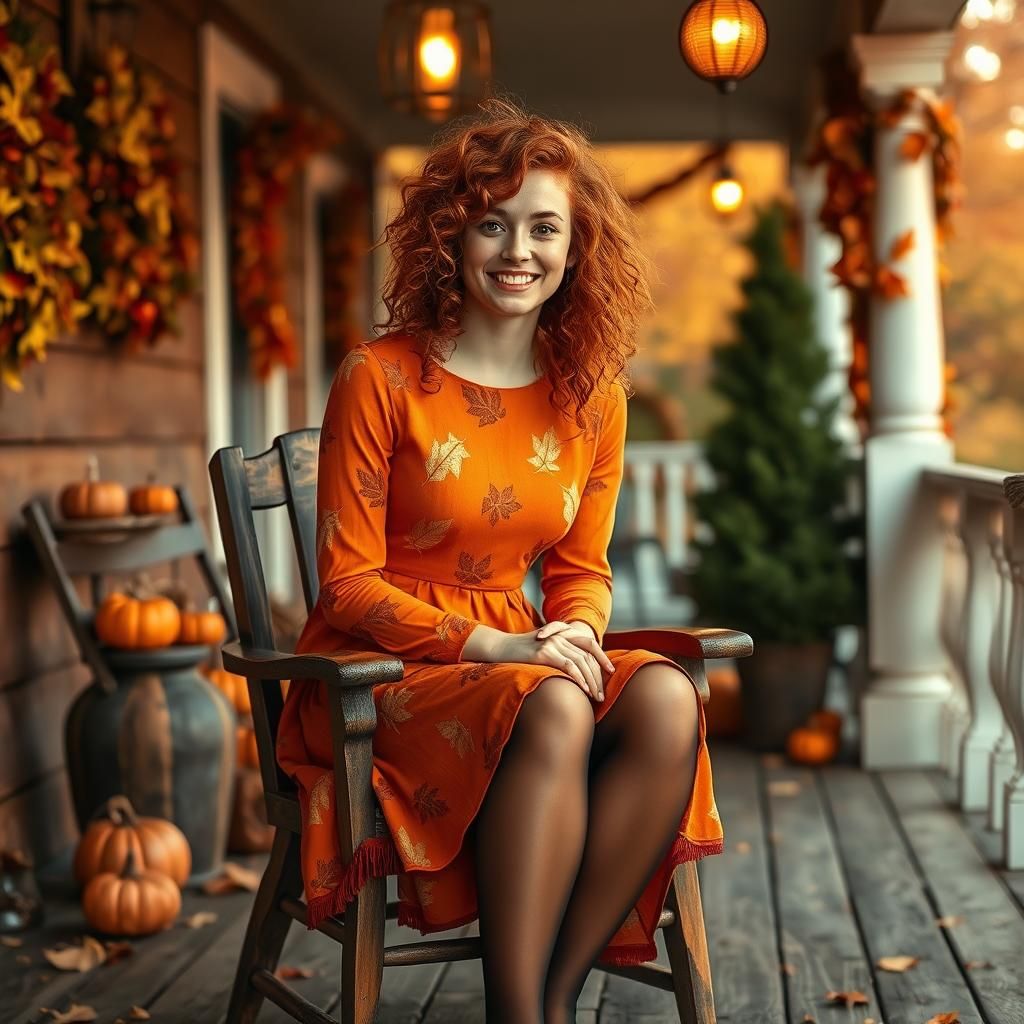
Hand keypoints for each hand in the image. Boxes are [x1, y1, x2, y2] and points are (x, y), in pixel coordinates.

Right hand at [489, 620, 613, 701]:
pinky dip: (579, 678)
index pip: (589, 644)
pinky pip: (568, 666)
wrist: (498, 647)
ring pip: (581, 661)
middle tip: (602, 695)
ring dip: (591, 681)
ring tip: (595, 697)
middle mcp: (559, 635)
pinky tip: (583, 690)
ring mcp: (552, 642)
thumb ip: (558, 654)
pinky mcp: (544, 652)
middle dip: (598, 676)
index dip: (601, 657)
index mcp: (562, 633)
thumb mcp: (543, 650)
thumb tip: (575, 672)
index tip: (611, 672)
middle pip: (588, 655)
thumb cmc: (519, 653)